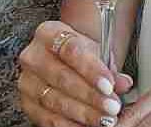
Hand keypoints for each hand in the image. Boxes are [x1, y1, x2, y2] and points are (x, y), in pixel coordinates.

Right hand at [18, 20, 134, 126]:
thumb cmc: (79, 53)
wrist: (61, 59)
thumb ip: (110, 67)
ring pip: (55, 101)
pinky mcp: (26, 103)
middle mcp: (32, 56)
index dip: (91, 69)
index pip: (71, 50)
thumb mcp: (96, 51)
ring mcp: (27, 81)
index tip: (109, 85)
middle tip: (112, 106)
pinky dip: (69, 124)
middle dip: (90, 95)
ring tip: (105, 119)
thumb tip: (124, 83)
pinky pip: (47, 118)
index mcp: (49, 33)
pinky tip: (87, 125)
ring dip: (83, 113)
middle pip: (62, 77)